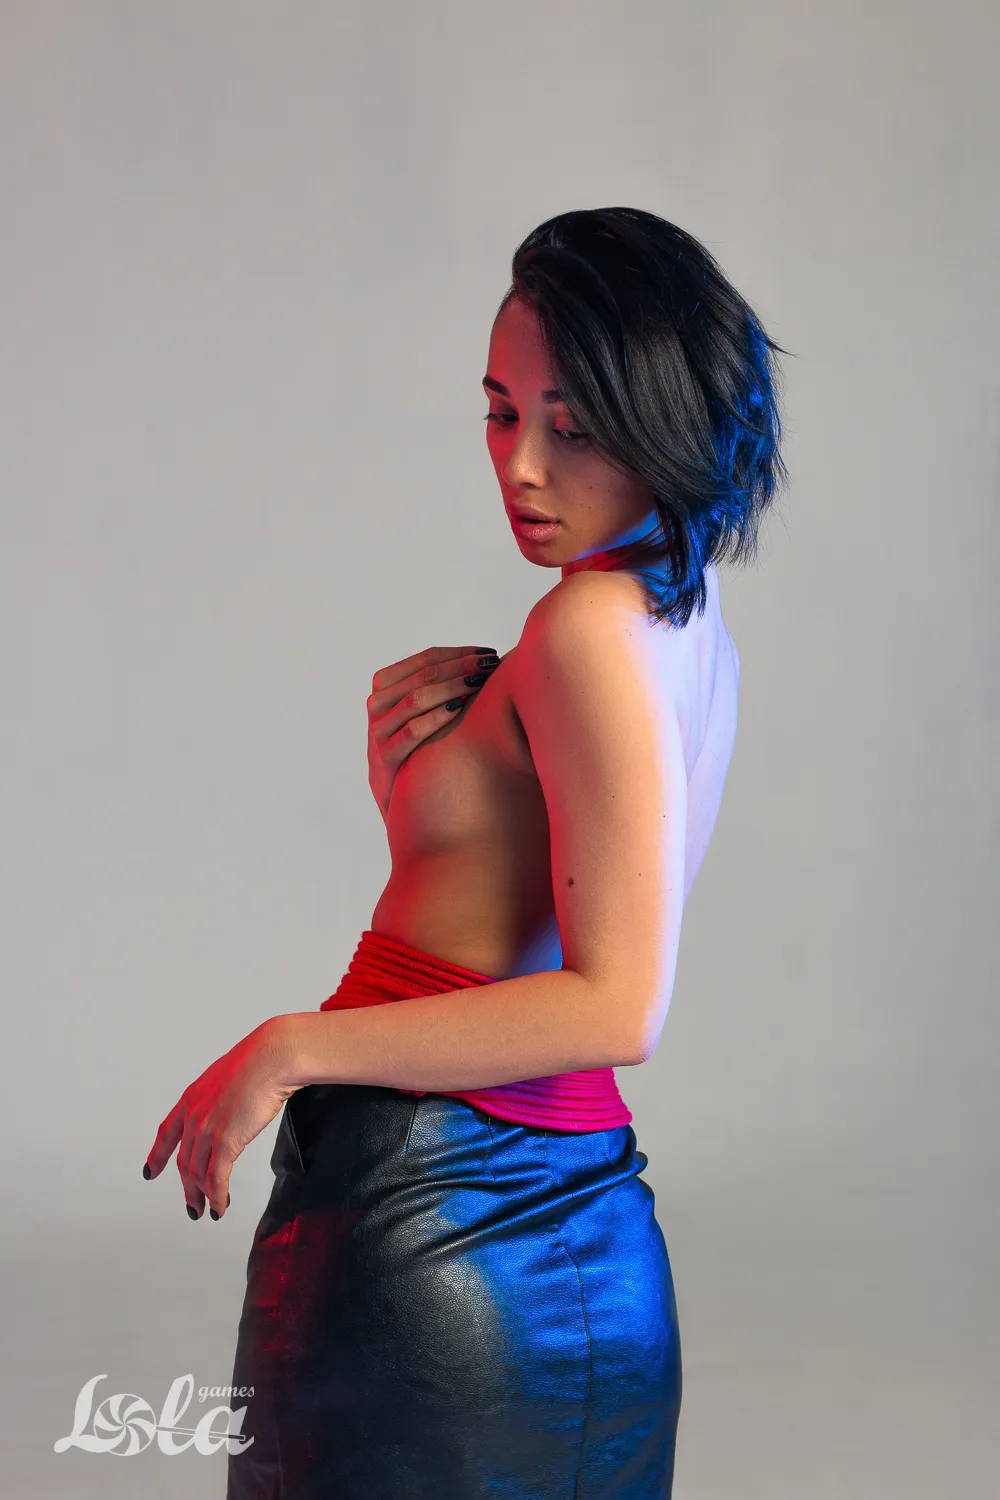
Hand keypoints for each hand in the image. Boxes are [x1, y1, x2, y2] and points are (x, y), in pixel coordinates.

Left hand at [143, 1017, 298, 1220]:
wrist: (272, 1057)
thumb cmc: (260, 1061)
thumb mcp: (228, 1077)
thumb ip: (221, 1096)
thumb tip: (230, 1106)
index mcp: (192, 1098)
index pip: (167, 1133)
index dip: (157, 1156)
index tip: (150, 1171)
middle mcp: (194, 1115)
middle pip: (183, 1161)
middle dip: (187, 1188)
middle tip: (192, 1205)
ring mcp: (207, 1129)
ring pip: (197, 1173)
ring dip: (203, 1196)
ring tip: (209, 1209)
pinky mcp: (225, 1141)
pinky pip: (216, 1178)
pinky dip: (217, 1196)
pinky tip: (220, 1206)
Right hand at [367, 645, 501, 821]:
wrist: (396, 798)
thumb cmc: (419, 749)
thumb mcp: (419, 714)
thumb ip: (438, 688)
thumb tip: (484, 663)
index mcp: (384, 686)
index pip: (424, 659)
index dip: (458, 653)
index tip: (489, 653)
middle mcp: (377, 704)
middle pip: (422, 676)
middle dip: (460, 666)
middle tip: (491, 664)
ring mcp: (378, 732)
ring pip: (415, 698)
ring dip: (451, 686)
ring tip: (480, 682)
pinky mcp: (385, 758)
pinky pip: (412, 731)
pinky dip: (437, 716)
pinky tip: (461, 707)